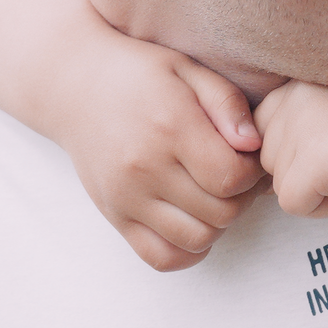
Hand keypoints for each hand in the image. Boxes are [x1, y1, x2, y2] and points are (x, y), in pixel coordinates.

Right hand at [46, 42, 265, 270]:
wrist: (73, 87)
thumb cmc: (139, 75)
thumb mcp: (187, 70)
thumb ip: (226, 103)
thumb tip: (253, 144)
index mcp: (170, 127)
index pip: (232, 177)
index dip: (252, 173)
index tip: (247, 157)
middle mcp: (146, 168)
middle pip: (221, 213)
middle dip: (242, 198)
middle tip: (236, 175)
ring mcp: (126, 197)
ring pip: (197, 240)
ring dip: (218, 224)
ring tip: (214, 196)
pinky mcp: (114, 216)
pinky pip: (160, 257)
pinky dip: (187, 251)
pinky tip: (192, 221)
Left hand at [254, 78, 327, 217]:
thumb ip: (311, 116)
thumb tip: (282, 160)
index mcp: (303, 78)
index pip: (266, 127)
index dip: (302, 148)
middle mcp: (293, 96)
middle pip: (270, 158)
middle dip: (307, 170)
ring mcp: (301, 127)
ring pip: (280, 183)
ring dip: (319, 187)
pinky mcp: (315, 162)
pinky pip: (294, 205)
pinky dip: (327, 207)